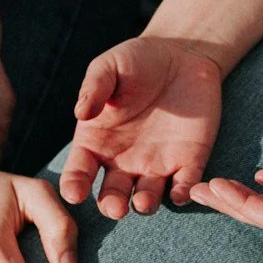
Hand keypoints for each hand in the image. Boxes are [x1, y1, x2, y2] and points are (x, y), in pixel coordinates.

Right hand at [59, 36, 226, 219]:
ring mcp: (156, 165)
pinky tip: (180, 193)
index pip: (80, 171)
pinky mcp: (188, 161)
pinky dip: (183, 194)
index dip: (74, 185)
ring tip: (143, 202)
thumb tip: (81, 112)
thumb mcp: (110, 67)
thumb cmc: (136, 61)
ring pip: (147, 197)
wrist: (181, 55)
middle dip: (111, 205)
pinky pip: (184, 185)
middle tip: (115, 207)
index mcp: (97, 142)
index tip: (74, 194)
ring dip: (144, 204)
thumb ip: (94, 88)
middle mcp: (123, 161)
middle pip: (112, 194)